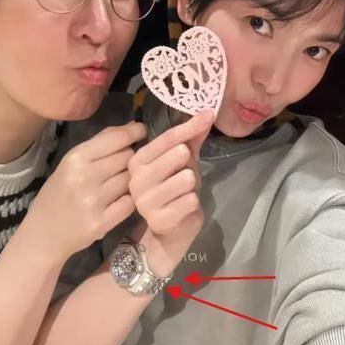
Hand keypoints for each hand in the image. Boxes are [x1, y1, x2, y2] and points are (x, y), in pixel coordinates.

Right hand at [25, 121, 146, 261]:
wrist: (43, 235)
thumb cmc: (59, 193)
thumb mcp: (71, 162)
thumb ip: (101, 142)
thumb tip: (133, 126)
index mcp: (76, 158)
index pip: (117, 139)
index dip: (135, 132)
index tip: (142, 131)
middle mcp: (85, 177)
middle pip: (127, 158)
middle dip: (130, 159)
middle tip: (123, 165)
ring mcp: (93, 201)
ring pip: (131, 179)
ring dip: (130, 180)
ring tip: (118, 184)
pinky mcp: (101, 223)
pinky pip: (130, 203)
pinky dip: (128, 200)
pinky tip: (119, 200)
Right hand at [128, 111, 213, 276]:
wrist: (171, 231)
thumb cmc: (175, 190)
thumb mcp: (182, 161)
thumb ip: (191, 138)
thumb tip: (207, 113)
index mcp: (138, 160)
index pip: (168, 137)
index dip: (190, 126)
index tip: (208, 115)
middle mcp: (136, 179)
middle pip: (177, 153)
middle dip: (188, 162)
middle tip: (183, 175)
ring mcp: (145, 201)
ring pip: (186, 177)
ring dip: (191, 185)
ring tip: (183, 193)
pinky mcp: (159, 219)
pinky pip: (190, 199)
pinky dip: (193, 202)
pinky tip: (184, 207)